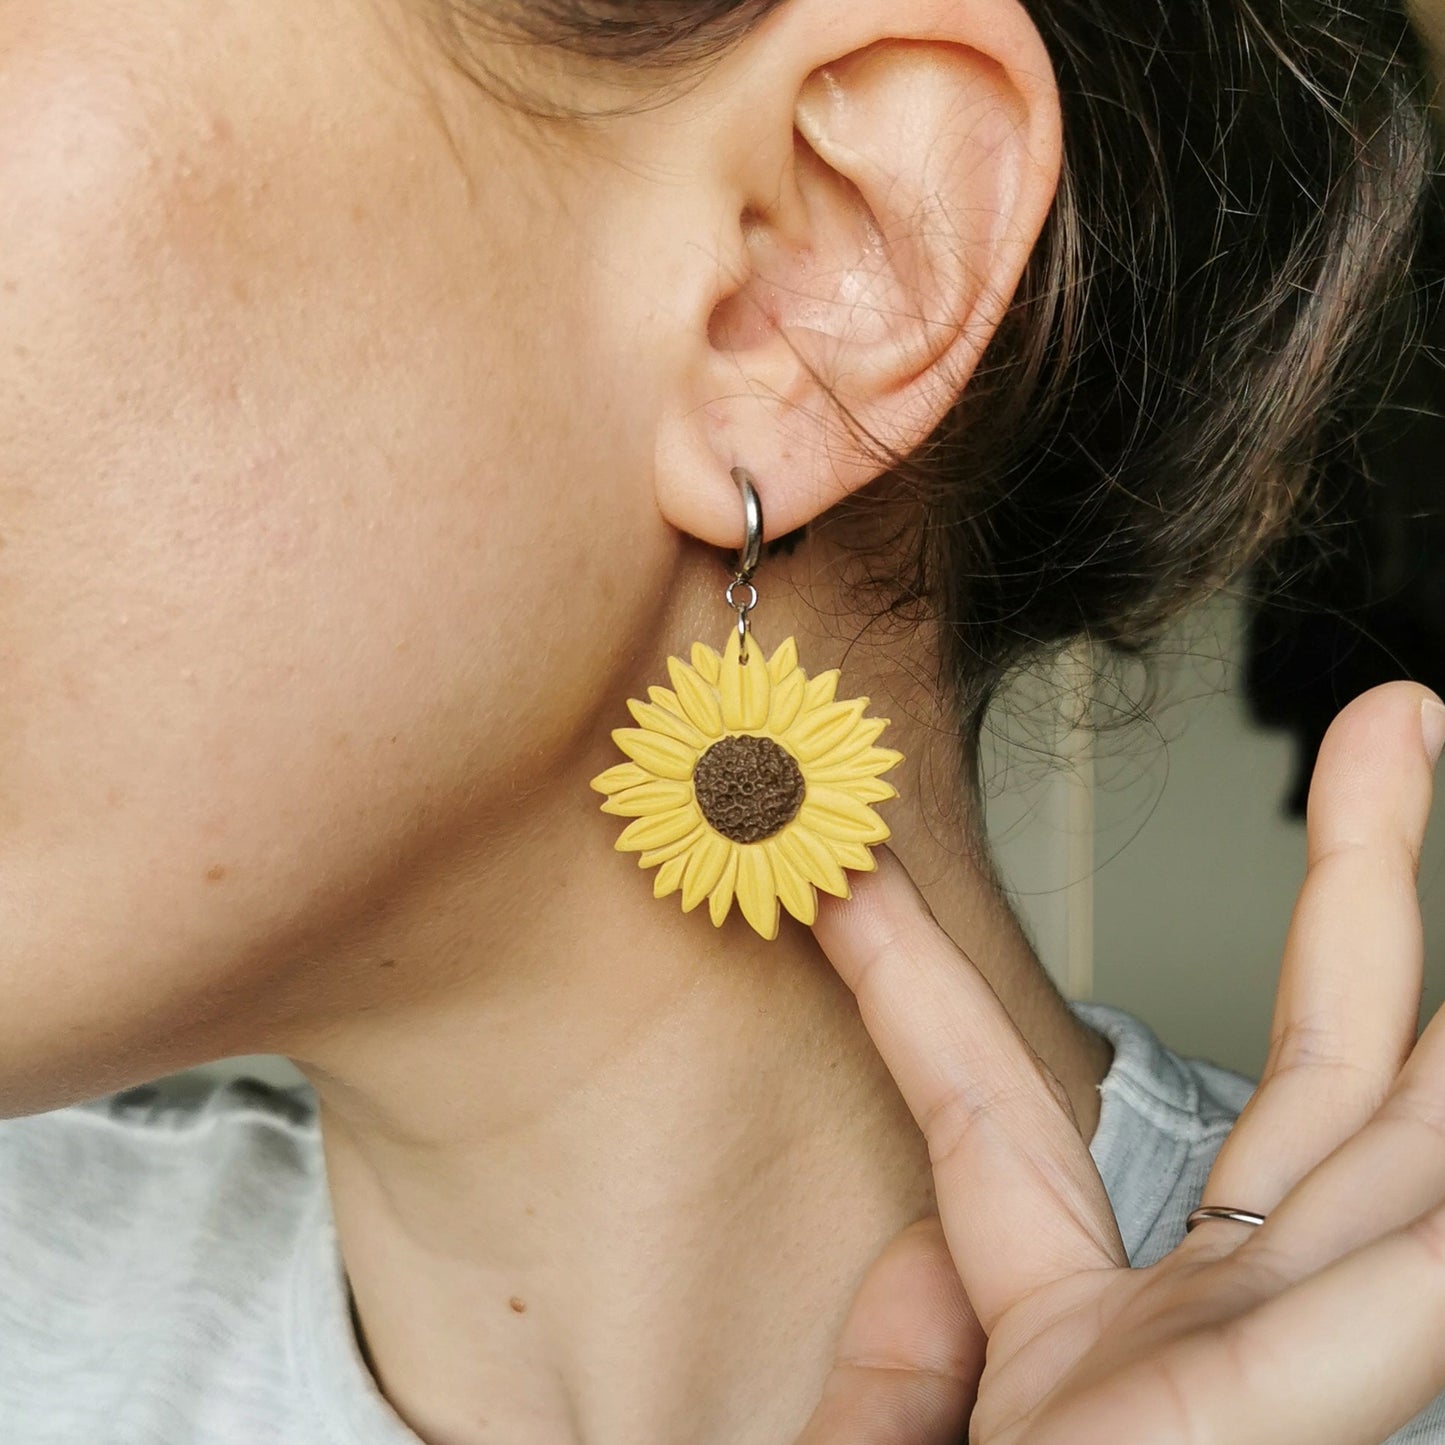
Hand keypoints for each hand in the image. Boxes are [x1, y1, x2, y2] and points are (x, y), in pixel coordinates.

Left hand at [791, 680, 1444, 1444]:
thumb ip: (887, 1384)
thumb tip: (899, 1259)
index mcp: (1075, 1333)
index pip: (989, 1112)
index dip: (915, 976)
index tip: (855, 873)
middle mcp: (1228, 1316)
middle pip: (1308, 1052)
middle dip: (1355, 871)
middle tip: (1391, 718)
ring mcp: (1306, 1340)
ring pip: (1408, 1109)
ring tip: (1444, 764)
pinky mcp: (1335, 1376)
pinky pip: (1436, 1238)